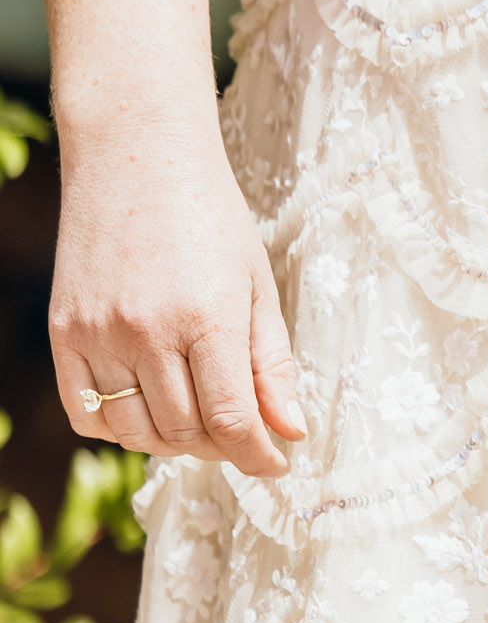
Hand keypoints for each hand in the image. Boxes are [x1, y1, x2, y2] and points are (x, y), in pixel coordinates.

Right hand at [49, 125, 304, 477]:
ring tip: (200, 418)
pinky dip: (119, 426)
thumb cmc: (211, 218)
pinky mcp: (62, 330)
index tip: (276, 466)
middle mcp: (146, 331)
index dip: (259, 457)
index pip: (232, 422)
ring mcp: (97, 332)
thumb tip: (290, 431)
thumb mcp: (258, 286)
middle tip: (242, 433)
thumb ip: (273, 364)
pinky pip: (86, 411)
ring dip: (173, 441)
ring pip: (136, 430)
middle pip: (185, 433)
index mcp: (208, 318)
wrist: (137, 156)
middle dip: (222, 448)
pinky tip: (149, 407)